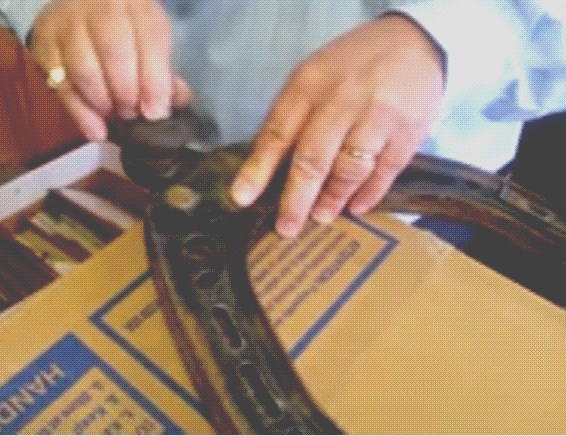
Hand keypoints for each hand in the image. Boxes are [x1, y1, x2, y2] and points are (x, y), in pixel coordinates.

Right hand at [29, 0, 192, 140]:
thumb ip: (163, 67)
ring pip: (84, 71)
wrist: (81, 4)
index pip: (149, 37)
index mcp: (134, 0)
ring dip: (104, 104)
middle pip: (115, 54)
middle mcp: (98, 6)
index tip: (156, 112)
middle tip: (133, 114)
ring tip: (116, 116)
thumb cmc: (124, 24)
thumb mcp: (149, 34)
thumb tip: (175, 102)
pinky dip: (80, 113)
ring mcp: (66, 23)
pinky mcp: (44, 43)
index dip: (154, 80)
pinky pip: (61, 85)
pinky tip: (95, 130)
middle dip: (127, 93)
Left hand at [229, 14, 444, 236]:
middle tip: (286, 228)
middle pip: (312, 159)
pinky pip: (384, 172)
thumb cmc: (352, 67)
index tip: (242, 198)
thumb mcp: (312, 78)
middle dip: (296, 200)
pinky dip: (368, 194)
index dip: (258, 170)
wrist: (414, 43)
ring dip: (332, 200)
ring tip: (320, 217)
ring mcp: (377, 116)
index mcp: (308, 85)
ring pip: (348, 169)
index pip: (277, 133)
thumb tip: (263, 168)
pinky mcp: (408, 132)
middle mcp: (341, 99)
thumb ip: (290, 117)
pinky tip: (355, 207)